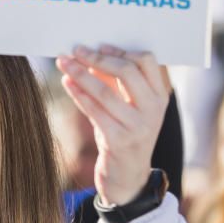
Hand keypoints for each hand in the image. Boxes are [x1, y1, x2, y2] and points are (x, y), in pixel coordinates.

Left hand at [56, 44, 168, 205]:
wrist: (128, 177)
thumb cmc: (124, 133)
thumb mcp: (127, 106)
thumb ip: (115, 82)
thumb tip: (89, 54)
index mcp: (160, 96)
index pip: (147, 61)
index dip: (121, 51)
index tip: (99, 46)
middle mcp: (154, 110)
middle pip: (127, 72)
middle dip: (97, 58)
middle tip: (76, 51)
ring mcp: (138, 127)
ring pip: (105, 91)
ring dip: (80, 74)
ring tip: (63, 63)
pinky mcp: (119, 141)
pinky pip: (94, 111)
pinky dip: (78, 94)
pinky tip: (66, 83)